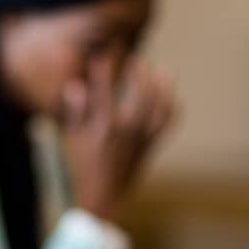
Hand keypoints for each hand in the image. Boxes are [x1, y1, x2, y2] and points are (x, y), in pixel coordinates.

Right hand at [61, 56, 176, 220]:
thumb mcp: (73, 137)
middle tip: (137, 61)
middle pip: (141, 95)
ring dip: (164, 87)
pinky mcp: (151, 147)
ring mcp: (142, 140)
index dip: (105, 69)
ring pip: (159, 108)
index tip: (104, 54)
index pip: (105, 90)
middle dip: (140, 74)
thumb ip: (76, 110)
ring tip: (164, 70)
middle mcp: (127, 131)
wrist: (103, 194)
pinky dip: (173, 110)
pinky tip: (174, 97)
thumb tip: (75, 86)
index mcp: (104, 127)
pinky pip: (167, 126)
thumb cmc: (83, 164)